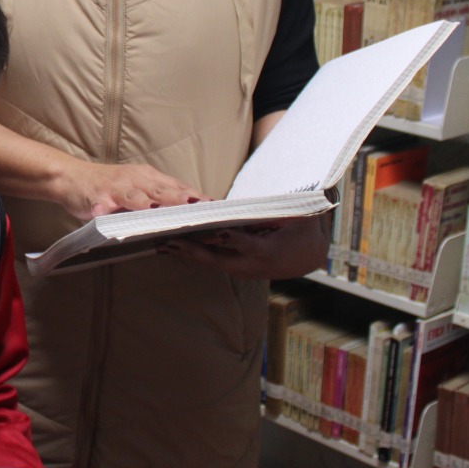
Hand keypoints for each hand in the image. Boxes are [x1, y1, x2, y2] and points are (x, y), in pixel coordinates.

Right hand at [59, 160, 206, 220]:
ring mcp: (116, 188)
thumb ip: (160, 198)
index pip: (178, 188)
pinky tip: (107, 214)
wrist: (70, 177)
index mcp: (149, 178)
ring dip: (149, 204)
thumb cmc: (108, 186)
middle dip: (182, 201)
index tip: (217, 209)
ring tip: (161, 212)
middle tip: (201, 211)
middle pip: (163, 191)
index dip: (196, 198)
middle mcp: (136, 180)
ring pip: (136, 196)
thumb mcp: (138, 187)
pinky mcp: (96, 196)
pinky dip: (106, 210)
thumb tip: (189, 210)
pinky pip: (103, 205)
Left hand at [160, 211, 329, 279]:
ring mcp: (242, 270)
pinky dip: (193, 255)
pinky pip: (211, 262)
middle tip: (167, 240)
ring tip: (160, 244)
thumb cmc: (304, 231)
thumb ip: (284, 210)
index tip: (205, 230)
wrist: (308, 257)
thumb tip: (271, 198)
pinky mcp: (236, 269)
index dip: (224, 238)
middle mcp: (250, 265)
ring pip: (209, 262)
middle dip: (190, 250)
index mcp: (265, 251)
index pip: (242, 244)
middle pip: (216, 258)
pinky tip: (173, 248)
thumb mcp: (300, 218)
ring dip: (185, 254)